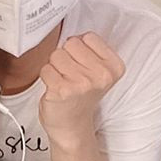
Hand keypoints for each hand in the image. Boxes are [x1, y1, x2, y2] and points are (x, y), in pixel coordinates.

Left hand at [39, 33, 124, 149]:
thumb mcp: (97, 72)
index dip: (79, 49)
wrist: (72, 126)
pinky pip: (45, 69)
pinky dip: (46, 77)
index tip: (82, 65)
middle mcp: (101, 75)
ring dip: (55, 67)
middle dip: (65, 56)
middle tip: (70, 75)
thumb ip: (90, 51)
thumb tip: (72, 33)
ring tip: (63, 81)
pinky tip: (55, 89)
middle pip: (70, 43)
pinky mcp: (62, 90)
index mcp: (114, 67)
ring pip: (56, 55)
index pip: (88, 37)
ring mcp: (81, 83)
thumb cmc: (81, 96)